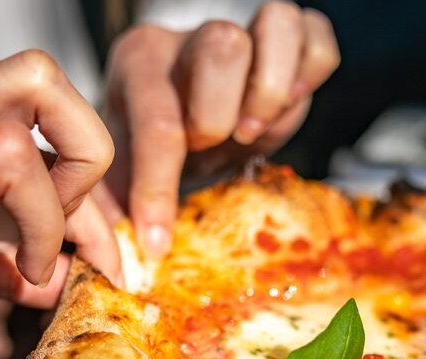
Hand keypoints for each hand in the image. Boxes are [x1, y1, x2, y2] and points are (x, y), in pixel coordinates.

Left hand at [103, 1, 339, 251]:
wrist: (187, 122)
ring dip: (274, 90)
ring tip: (255, 129)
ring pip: (277, 23)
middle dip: (223, 114)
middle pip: (222, 46)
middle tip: (217, 149)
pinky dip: (312, 73)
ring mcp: (243, 31)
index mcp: (138, 64)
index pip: (156, 121)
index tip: (159, 241)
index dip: (159, 188)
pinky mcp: (287, 37)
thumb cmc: (153, 151)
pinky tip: (288, 107)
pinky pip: (316, 35)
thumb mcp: (118, 177)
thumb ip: (109, 213)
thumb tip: (120, 266)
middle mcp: (190, 38)